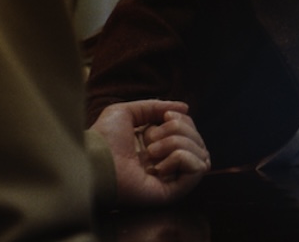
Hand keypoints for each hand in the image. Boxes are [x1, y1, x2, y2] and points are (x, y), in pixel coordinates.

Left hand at [91, 100, 210, 205]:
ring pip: (202, 153)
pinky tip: (158, 167)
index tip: (163, 119)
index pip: (191, 131)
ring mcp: (174, 178)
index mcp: (161, 147)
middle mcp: (171, 163)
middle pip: (199, 140)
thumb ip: (155, 106)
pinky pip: (198, 169)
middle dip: (178, 130)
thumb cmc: (105, 139)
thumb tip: (186, 108)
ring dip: (177, 143)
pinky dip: (181, 158)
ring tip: (151, 152)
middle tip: (151, 139)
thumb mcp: (127, 112)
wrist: (96, 162)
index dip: (181, 120)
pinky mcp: (174, 192)